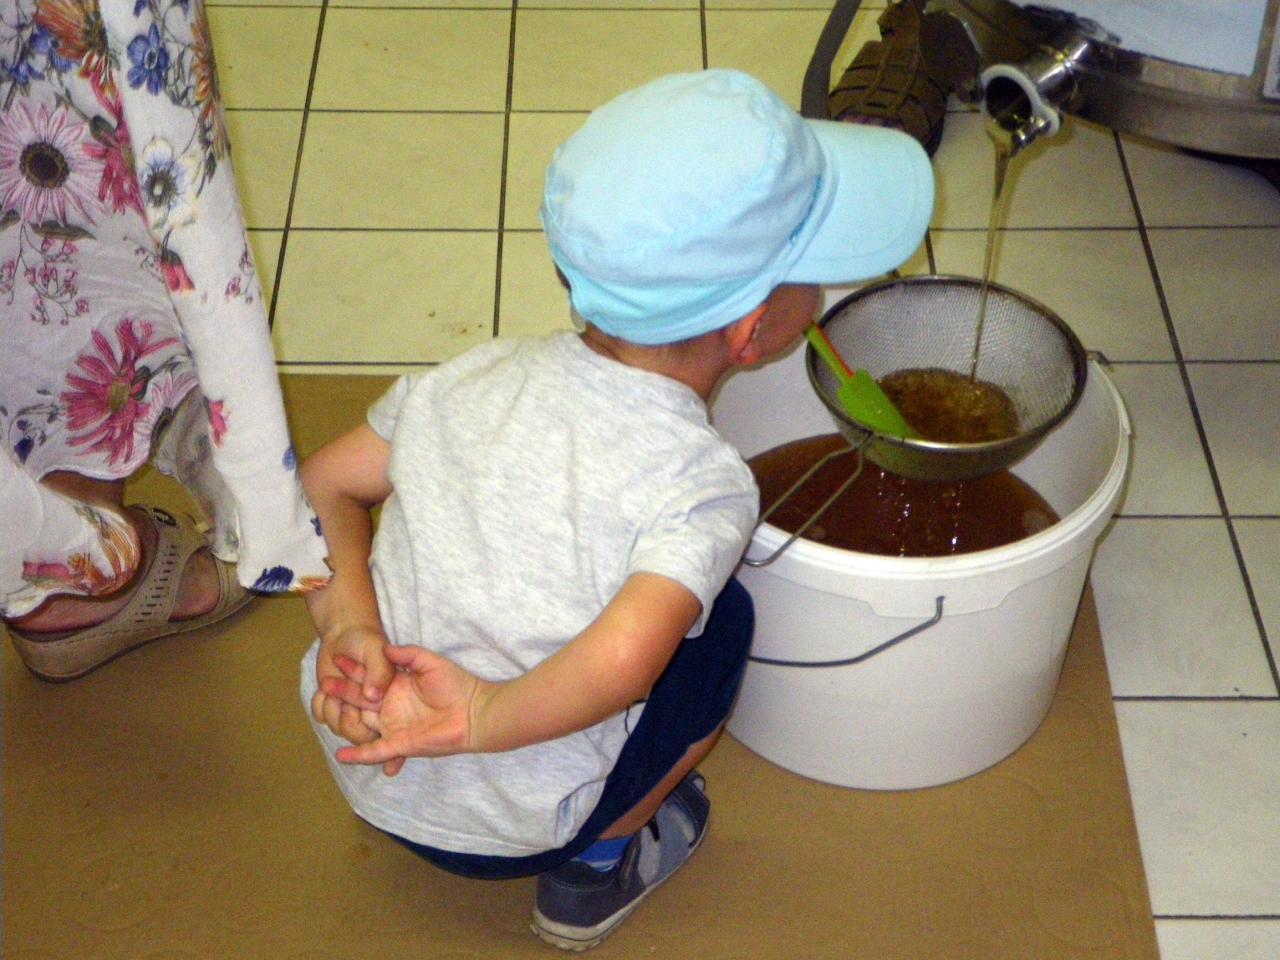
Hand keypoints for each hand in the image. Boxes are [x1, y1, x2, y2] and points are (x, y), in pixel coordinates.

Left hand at [311, 624, 395, 747]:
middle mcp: (374, 710)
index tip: (391, 770)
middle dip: (350, 723)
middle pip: (365, 735)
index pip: (397, 733)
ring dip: (333, 710)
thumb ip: (380, 672)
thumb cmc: (365, 640)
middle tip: (342, 701)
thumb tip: (373, 697)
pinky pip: (324, 717)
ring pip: (341, 728)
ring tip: (329, 684)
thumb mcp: (376, 650)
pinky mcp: (333, 705)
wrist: (343, 631)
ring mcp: (351, 709)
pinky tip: (323, 690)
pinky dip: (320, 705)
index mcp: (393, 699)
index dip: (396, 755)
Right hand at [330, 643, 485, 775]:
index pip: (369, 677)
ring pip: (362, 723)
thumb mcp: (430, 662)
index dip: (354, 668)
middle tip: (325, 682)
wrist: (474, 711)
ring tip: (325, 711)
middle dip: (343, 691)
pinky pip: (375, 750)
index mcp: (396, 686)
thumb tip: (386, 647)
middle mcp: (391, 706)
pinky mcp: (400, 742)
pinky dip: (358, 754)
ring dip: (344, 719)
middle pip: (360, 699)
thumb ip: (408, 654)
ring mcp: (394, 725)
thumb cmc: (456, 684)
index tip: (337, 657)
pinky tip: (340, 755)